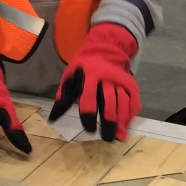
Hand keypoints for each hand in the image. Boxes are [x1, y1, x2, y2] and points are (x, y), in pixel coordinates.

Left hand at [49, 23, 140, 140]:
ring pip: (123, 103)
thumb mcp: (70, 75)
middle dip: (108, 121)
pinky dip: (131, 114)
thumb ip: (62, 96)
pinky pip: (133, 100)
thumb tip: (53, 118)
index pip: (89, 97)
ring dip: (121, 121)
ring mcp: (121, 80)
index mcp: (90, 74)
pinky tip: (126, 126)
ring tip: (117, 137)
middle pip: (109, 102)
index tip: (89, 129)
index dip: (89, 114)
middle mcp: (108, 77)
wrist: (106, 48)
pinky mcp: (131, 83)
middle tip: (106, 138)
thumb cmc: (83, 65)